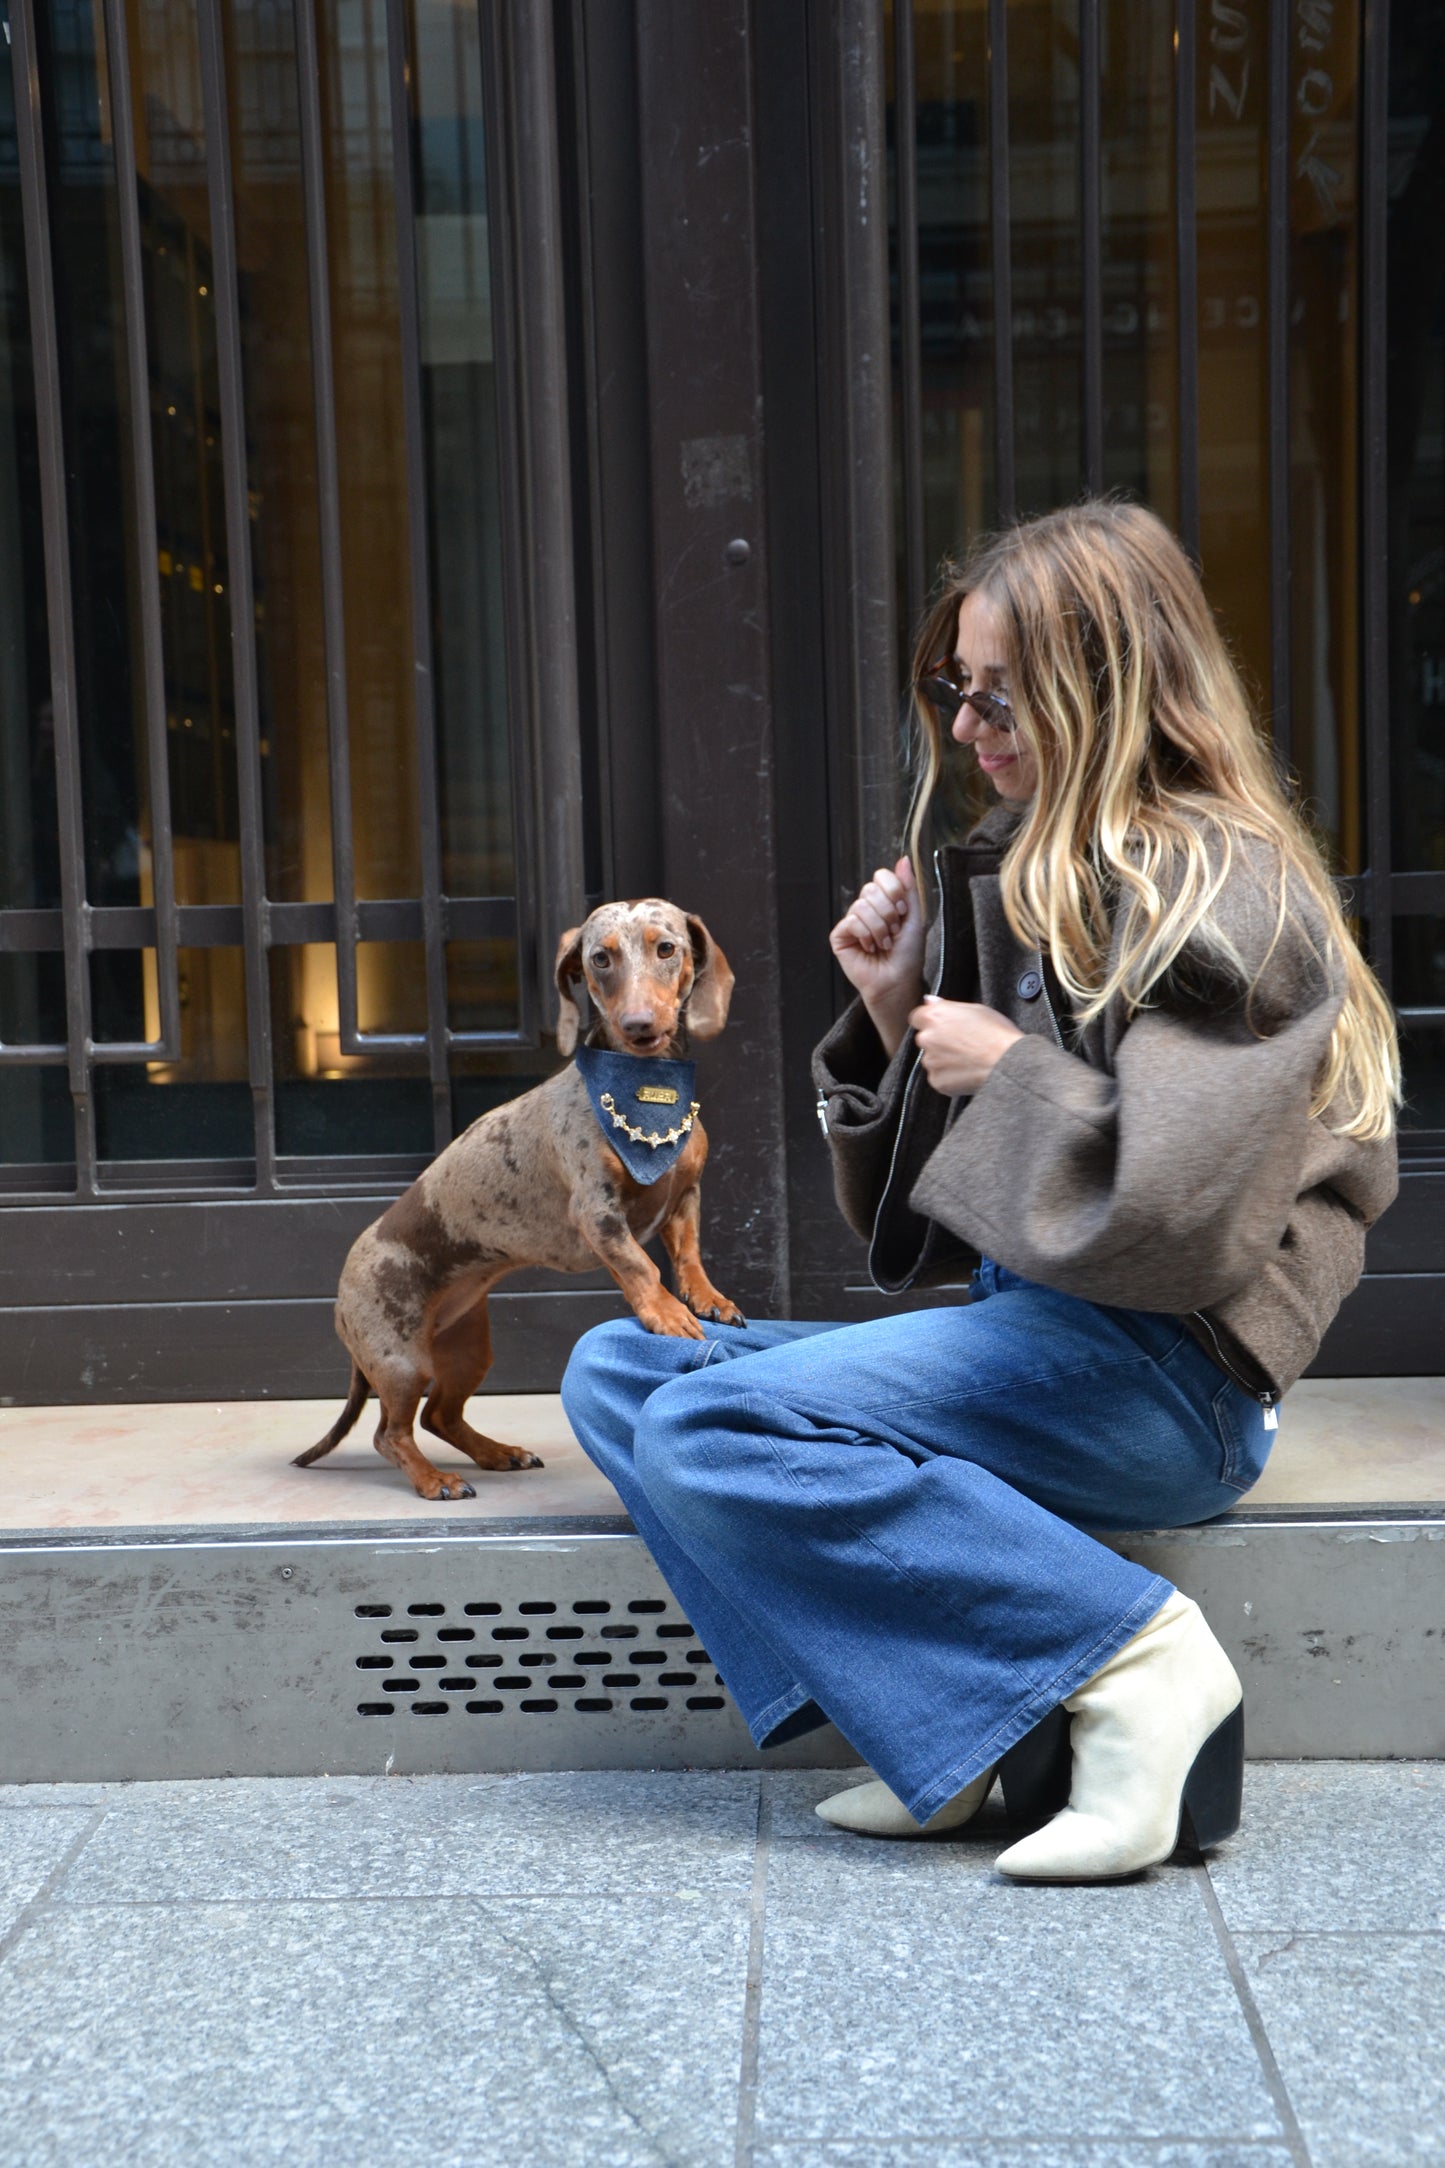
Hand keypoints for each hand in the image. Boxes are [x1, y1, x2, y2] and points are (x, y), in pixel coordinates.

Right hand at [830, 858, 925, 1054]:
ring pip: (861, 906)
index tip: (902, 912)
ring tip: (883, 944)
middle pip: (871, 889)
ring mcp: (851, 922)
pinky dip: (866, 935)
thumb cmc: (907, 955)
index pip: (881, 876)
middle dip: (888, 913)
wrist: (897, 981)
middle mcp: (865, 908)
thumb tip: (904, 858)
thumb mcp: (914, 917)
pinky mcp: (840, 936)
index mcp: (883, 901)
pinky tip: (870, 948)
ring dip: (879, 928)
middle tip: (893, 932)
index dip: (894, 891)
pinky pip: (851, 921)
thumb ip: (908, 888)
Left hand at [910, 997, 1022, 1096]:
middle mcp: (927, 1038)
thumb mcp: (976, 1009)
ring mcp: (931, 1061)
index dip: (931, 1022)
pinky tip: (968, 1072)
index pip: (918, 1017)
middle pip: (925, 1039)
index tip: (944, 1027)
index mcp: (934, 1016)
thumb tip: (928, 1000)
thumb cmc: (997, 1033)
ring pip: (932, 1060)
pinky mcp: (937, 1081)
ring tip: (968, 1060)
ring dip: (943, 1060)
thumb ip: (946, 1005)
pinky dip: (949, 1077)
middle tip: (963, 1045)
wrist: (1008, 1063)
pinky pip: (939, 1078)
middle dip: (938, 1042)